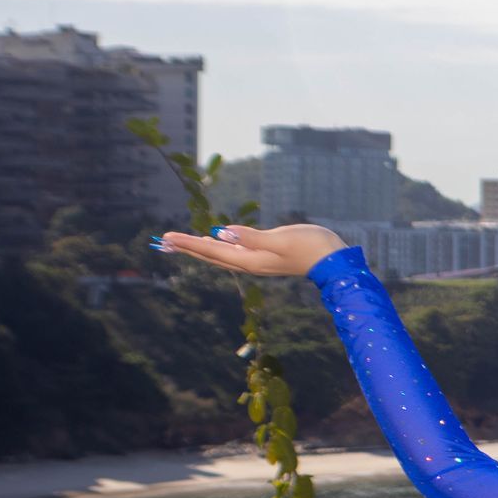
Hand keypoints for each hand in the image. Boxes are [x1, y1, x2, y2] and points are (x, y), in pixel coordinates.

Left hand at [153, 223, 347, 278]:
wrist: (333, 260)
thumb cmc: (311, 246)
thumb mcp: (282, 239)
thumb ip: (253, 237)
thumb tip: (224, 233)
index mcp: (251, 260)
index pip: (212, 251)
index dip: (189, 243)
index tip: (167, 238)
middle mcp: (250, 263)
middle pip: (211, 256)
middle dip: (187, 248)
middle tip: (163, 242)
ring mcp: (257, 261)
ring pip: (219, 255)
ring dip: (199, 248)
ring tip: (180, 243)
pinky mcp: (264, 256)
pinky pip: (232, 253)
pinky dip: (217, 247)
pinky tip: (212, 241)